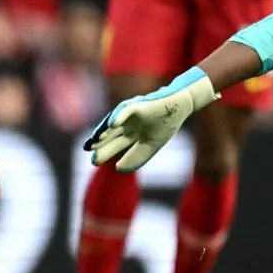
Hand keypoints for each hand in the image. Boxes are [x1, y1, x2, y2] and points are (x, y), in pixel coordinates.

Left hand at [85, 67, 218, 171]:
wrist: (180, 107)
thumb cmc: (166, 124)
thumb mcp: (151, 145)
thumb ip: (136, 157)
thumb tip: (118, 168)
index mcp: (133, 132)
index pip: (117, 143)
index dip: (106, 151)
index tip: (94, 162)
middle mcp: (129, 123)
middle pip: (112, 135)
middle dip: (101, 145)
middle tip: (91, 156)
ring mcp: (132, 113)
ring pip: (115, 123)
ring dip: (104, 131)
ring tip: (94, 141)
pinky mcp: (138, 104)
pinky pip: (126, 110)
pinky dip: (119, 116)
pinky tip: (112, 124)